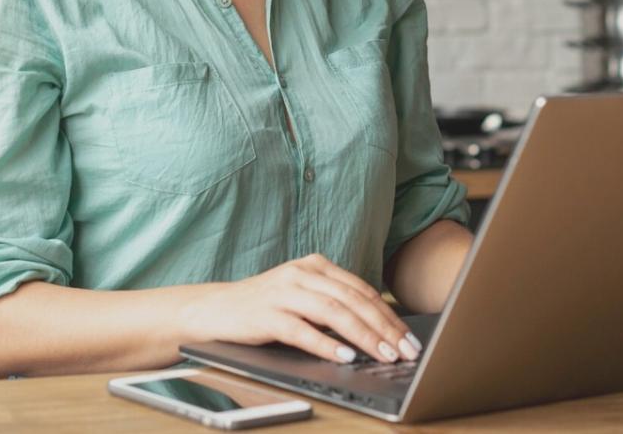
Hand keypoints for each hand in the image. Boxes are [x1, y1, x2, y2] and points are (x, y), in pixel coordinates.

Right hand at [181, 254, 422, 364]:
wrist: (213, 309)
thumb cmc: (263, 307)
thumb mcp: (301, 295)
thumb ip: (332, 303)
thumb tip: (378, 330)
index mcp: (314, 265)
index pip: (361, 290)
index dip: (388, 314)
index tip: (409, 338)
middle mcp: (301, 274)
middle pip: (352, 300)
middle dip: (384, 328)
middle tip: (405, 351)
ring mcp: (283, 292)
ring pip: (333, 313)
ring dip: (363, 336)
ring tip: (384, 355)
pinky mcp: (266, 315)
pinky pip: (301, 330)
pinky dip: (326, 344)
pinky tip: (344, 356)